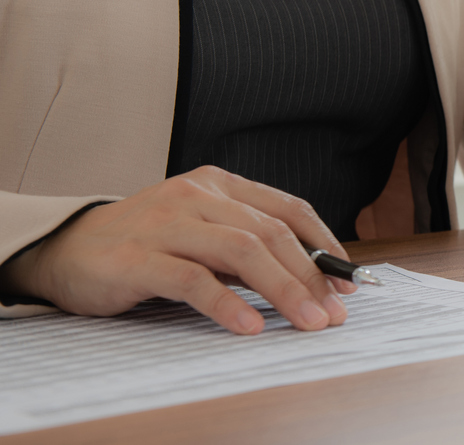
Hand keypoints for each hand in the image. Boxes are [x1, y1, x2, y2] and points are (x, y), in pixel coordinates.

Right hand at [0, 166, 353, 333]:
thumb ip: (248, 247)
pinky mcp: (136, 258)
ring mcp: (165, 224)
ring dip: (283, 289)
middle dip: (311, 275)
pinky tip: (249, 326)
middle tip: (333, 312)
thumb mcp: (204, 234)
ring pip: (240, 251)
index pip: (288, 209)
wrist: (67, 249)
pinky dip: (226, 304)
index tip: (348, 281)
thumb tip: (313, 279)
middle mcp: (195, 197)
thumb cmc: (146, 244)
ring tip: (307, 320)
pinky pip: (192, 279)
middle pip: (271, 233)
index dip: (325, 245)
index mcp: (219, 185)